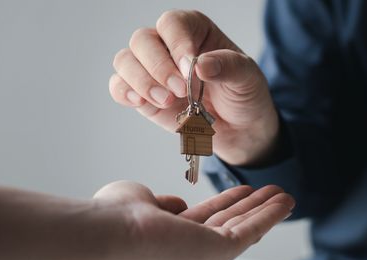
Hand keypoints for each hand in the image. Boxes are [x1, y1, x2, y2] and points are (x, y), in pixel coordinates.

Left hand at [93, 181, 293, 259]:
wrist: (112, 229)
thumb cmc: (116, 217)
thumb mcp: (143, 200)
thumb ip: (163, 203)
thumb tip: (180, 204)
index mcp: (176, 239)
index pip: (210, 220)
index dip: (230, 203)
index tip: (245, 190)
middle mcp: (194, 251)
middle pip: (233, 224)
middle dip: (255, 207)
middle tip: (274, 193)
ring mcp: (208, 254)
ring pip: (246, 227)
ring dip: (268, 210)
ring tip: (286, 196)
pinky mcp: (221, 251)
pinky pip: (252, 230)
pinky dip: (270, 215)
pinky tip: (284, 202)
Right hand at [108, 10, 278, 165]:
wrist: (240, 128)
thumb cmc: (243, 94)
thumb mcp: (247, 77)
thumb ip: (227, 67)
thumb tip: (199, 65)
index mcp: (194, 30)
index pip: (173, 24)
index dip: (177, 43)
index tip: (190, 68)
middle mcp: (167, 45)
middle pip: (142, 40)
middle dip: (158, 66)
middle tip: (180, 90)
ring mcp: (152, 70)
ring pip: (125, 61)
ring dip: (141, 81)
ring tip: (167, 100)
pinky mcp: (143, 95)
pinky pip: (119, 87)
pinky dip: (125, 93)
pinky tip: (141, 103)